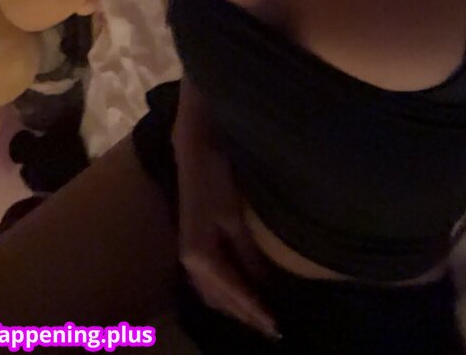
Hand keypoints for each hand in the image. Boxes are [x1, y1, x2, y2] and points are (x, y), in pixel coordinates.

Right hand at [173, 83, 280, 340]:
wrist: (195, 137)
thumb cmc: (218, 173)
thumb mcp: (236, 215)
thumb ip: (250, 252)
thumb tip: (267, 286)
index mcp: (200, 256)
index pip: (232, 294)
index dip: (254, 312)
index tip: (277, 328)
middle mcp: (190, 260)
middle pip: (219, 299)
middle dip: (244, 314)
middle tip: (273, 329)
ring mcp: (189, 249)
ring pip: (212, 290)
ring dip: (234, 304)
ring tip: (260, 313)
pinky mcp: (193, 237)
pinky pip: (210, 276)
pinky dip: (227, 288)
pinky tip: (242, 285)